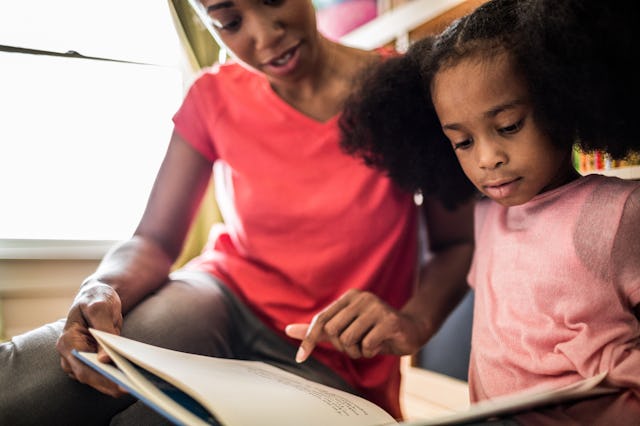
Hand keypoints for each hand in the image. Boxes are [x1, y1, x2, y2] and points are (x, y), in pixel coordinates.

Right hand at [55, 281, 126, 396]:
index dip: (100, 377)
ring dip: (114, 384)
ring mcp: (78, 360)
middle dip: (110, 385)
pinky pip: (102, 373)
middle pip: (89, 377)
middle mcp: (69, 355)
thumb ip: (103, 330)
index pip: (82, 366)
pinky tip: (133, 379)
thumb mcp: (100, 307)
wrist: (96, 296)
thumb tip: (104, 359)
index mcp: (67, 341)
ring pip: (95, 379)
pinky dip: (115, 377)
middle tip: (132, 389)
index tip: (118, 384)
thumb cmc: (96, 298)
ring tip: (137, 386)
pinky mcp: (90, 361)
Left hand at [285, 289, 424, 362]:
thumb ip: (318, 329)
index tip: (300, 358)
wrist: (411, 330)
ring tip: (368, 345)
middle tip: (356, 346)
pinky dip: (369, 352)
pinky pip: (366, 345)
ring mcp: (376, 307)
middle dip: (342, 346)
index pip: (321, 319)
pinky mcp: (389, 321)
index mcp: (348, 297)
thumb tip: (288, 330)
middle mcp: (361, 298)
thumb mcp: (344, 328)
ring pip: (349, 339)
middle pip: (333, 331)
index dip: (308, 339)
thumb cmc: (374, 330)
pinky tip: (379, 345)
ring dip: (357, 351)